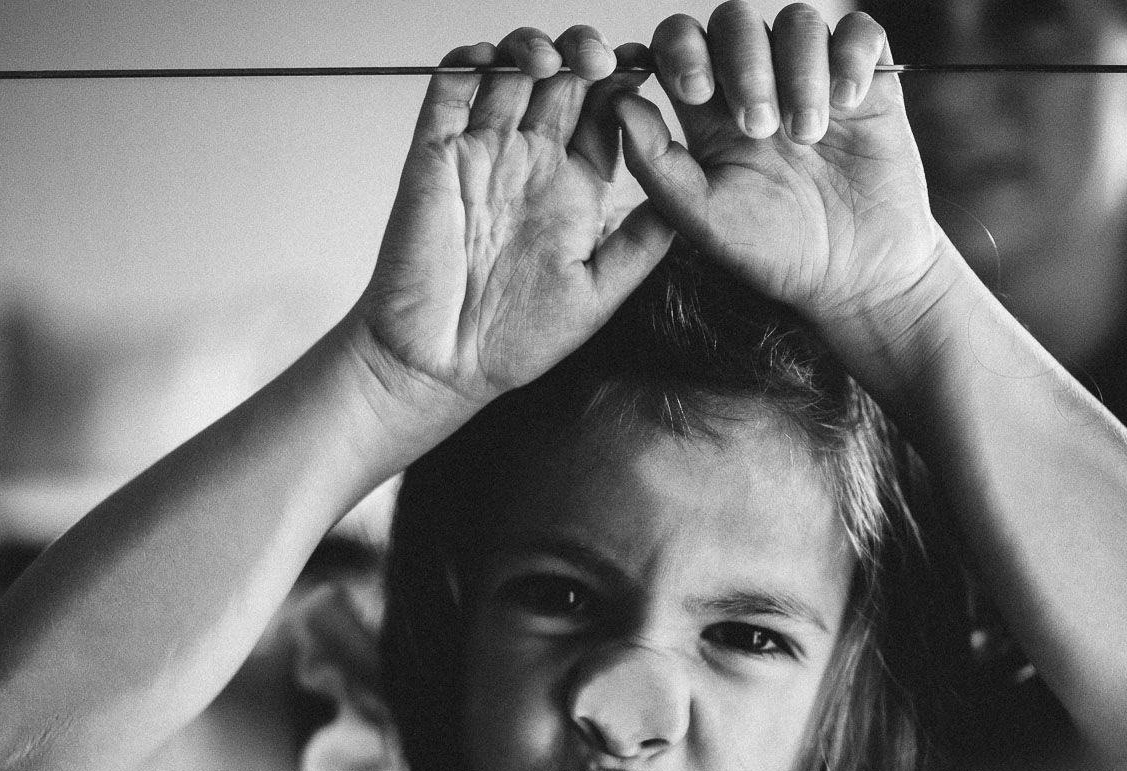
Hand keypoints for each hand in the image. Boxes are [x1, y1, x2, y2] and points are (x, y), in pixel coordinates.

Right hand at [354, 29, 674, 432]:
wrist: (442, 365)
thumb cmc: (516, 340)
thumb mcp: (599, 293)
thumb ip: (642, 243)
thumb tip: (691, 197)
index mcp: (572, 191)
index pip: (605, 116)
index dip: (625, 85)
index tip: (647, 70)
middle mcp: (529, 164)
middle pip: (562, 82)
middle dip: (586, 56)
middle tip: (603, 60)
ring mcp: (482, 154)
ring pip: (508, 73)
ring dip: (534, 50)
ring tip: (555, 63)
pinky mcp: (435, 155)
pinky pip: (447, 90)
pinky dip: (467, 62)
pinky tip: (493, 61)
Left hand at [616, 3, 949, 334]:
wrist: (856, 276)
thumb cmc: (776, 252)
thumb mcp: (704, 218)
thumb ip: (656, 163)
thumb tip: (619, 103)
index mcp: (709, 111)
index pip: (680, 44)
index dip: (680, 50)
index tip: (695, 92)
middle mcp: (758, 83)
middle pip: (735, 21)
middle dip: (743, 64)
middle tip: (760, 128)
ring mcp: (813, 77)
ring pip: (797, 22)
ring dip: (800, 70)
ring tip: (809, 133)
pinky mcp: (866, 80)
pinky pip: (860, 32)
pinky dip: (852, 56)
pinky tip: (849, 101)